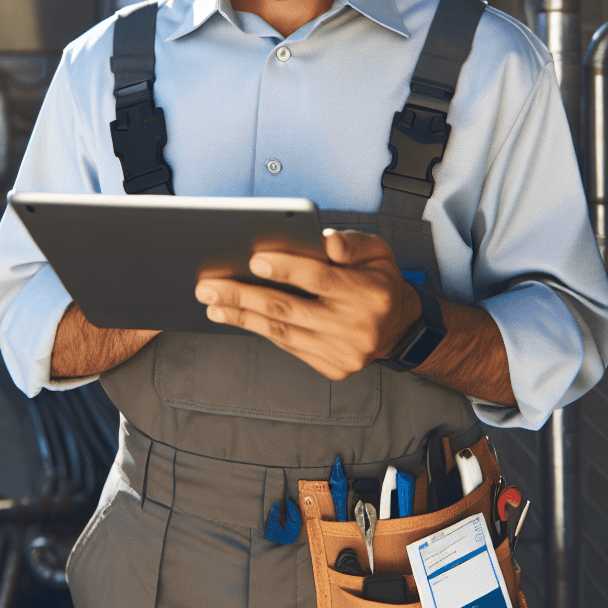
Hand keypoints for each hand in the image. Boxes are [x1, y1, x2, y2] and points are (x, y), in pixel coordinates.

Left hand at [194, 229, 421, 380]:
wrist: (399, 328)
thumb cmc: (379, 280)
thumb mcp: (377, 252)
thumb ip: (350, 243)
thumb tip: (322, 238)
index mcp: (370, 293)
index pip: (321, 279)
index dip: (287, 268)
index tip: (253, 259)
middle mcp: (358, 328)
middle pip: (290, 310)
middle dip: (244, 296)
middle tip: (207, 285)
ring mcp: (344, 354)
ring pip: (282, 333)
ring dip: (242, 316)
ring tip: (212, 302)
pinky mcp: (333, 369)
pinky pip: (289, 347)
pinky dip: (259, 330)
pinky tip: (236, 316)